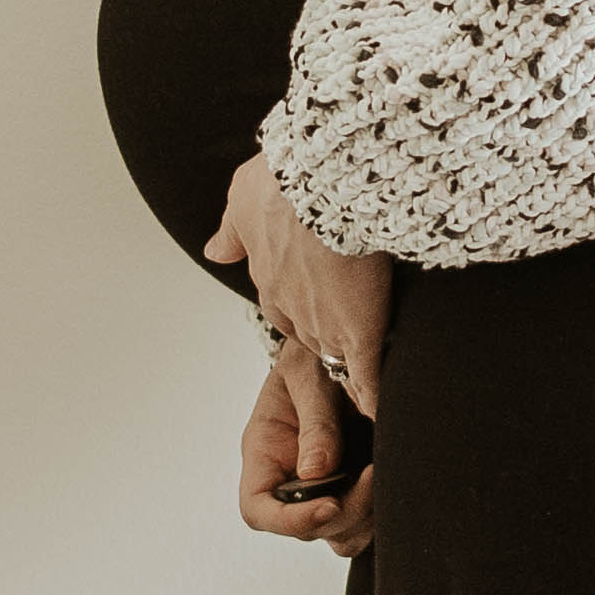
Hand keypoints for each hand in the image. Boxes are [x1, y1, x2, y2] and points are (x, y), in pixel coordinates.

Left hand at [205, 156, 391, 425]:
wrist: (320, 182)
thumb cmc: (283, 180)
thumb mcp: (242, 197)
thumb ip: (232, 229)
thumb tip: (215, 249)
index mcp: (268, 274)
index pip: (284, 307)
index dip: (303, 313)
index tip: (315, 318)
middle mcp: (291, 305)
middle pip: (308, 337)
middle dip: (324, 346)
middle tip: (344, 356)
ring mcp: (324, 322)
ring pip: (335, 359)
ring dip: (348, 375)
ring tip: (364, 396)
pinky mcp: (358, 332)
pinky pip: (365, 376)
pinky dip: (372, 396)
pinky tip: (379, 415)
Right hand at [240, 337, 373, 557]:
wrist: (336, 346)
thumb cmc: (312, 357)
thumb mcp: (309, 376)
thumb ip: (315, 423)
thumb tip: (317, 472)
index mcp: (264, 453)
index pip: (258, 509)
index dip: (290, 520)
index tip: (330, 504)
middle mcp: (287, 480)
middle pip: (305, 528)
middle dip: (343, 511)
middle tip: (372, 473)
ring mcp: (319, 490)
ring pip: (338, 534)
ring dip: (364, 516)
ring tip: (382, 471)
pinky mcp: (349, 490)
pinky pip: (362, 523)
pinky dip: (377, 512)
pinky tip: (390, 477)